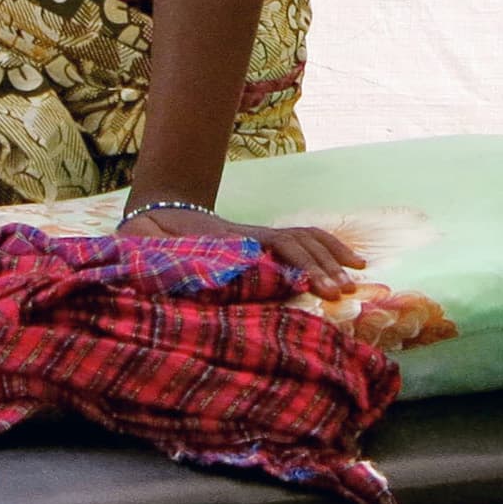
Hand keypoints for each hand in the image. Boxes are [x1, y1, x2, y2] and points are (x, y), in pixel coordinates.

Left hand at [119, 200, 364, 293]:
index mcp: (230, 239)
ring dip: (330, 256)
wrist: (155, 211)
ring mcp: (258, 237)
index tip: (314, 285)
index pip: (274, 245)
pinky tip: (346, 264)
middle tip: (341, 291)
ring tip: (355, 278)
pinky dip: (325, 249)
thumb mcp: (148, 244)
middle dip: (320, 265)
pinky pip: (301, 241)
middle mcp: (251, 235)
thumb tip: (168, 269)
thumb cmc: (149, 236)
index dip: (296, 263)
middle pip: (296, 242)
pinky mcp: (261, 244)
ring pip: (303, 238)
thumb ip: (156, 253)